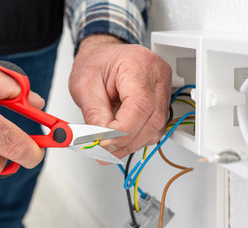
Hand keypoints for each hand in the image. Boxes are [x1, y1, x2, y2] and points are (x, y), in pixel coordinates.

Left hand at [69, 35, 171, 160]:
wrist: (101, 55)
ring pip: (155, 129)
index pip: (140, 106)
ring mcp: (163, 89)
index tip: (103, 142)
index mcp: (138, 65)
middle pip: (151, 120)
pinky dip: (136, 138)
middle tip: (101, 150)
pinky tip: (119, 139)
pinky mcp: (161, 101)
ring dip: (130, 143)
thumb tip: (100, 139)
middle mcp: (157, 76)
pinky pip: (154, 128)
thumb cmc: (95, 63)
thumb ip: (94, 114)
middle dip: (125, 142)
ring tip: (107, 146)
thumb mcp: (84, 85)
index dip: (122, 131)